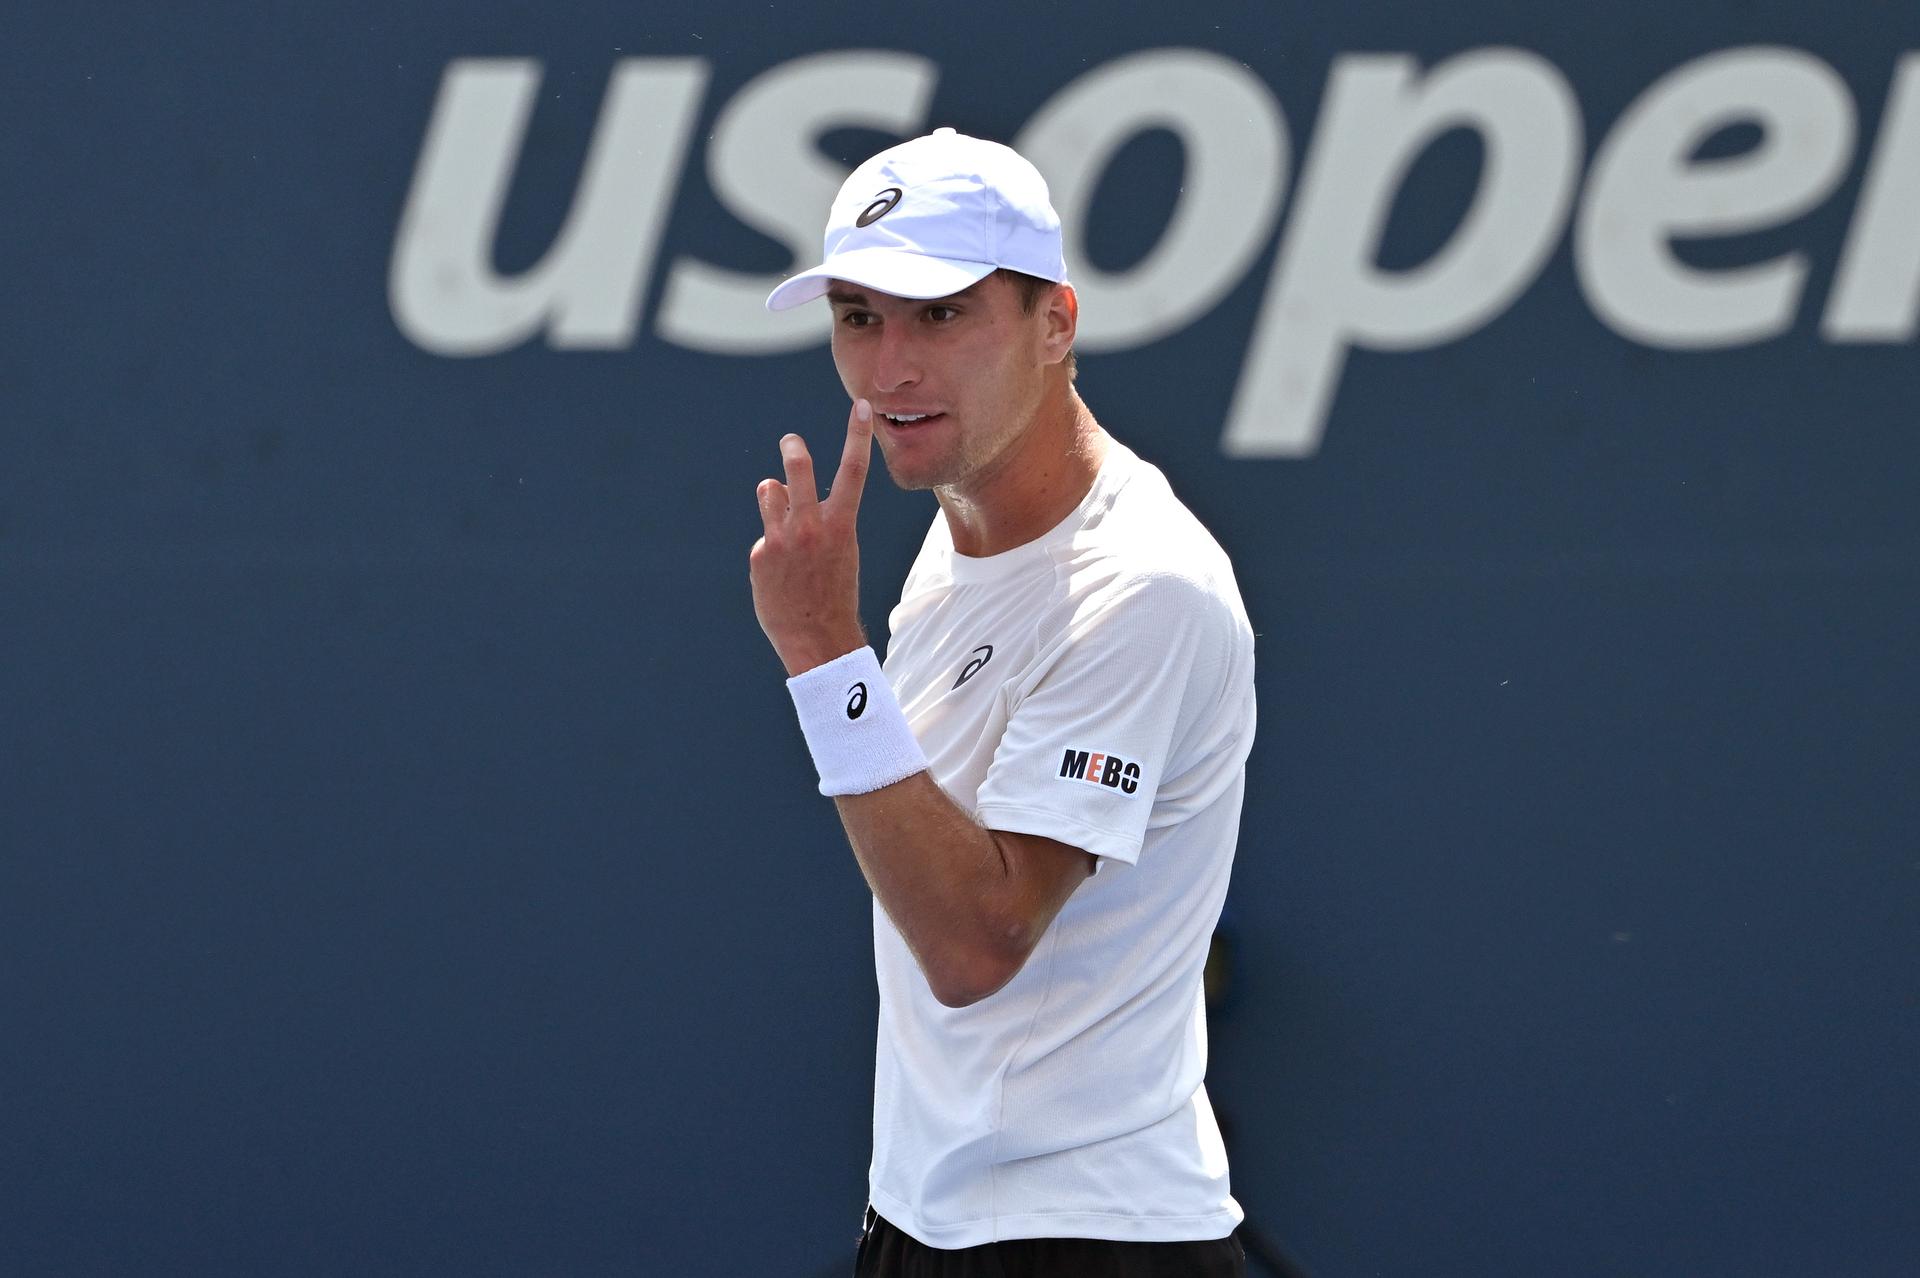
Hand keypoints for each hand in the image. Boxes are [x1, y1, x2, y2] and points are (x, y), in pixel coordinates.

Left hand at [750, 398, 874, 674]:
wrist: (818, 639)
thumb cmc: (833, 594)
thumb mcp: (837, 552)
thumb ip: (812, 518)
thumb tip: (771, 486)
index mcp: (841, 526)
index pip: (853, 471)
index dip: (857, 435)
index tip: (862, 406)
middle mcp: (810, 527)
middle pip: (797, 470)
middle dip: (793, 450)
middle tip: (790, 441)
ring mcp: (782, 540)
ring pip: (770, 495)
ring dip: (773, 495)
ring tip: (780, 511)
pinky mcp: (760, 555)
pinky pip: (765, 538)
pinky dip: (771, 552)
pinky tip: (780, 577)